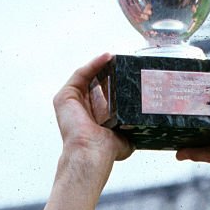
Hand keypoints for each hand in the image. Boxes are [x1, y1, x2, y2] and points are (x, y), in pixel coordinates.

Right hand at [53, 53, 132, 173]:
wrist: (92, 152)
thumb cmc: (105, 151)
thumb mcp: (125, 139)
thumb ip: (131, 130)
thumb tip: (145, 129)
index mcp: (94, 118)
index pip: (104, 96)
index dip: (115, 84)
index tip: (128, 75)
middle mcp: (81, 109)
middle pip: (95, 83)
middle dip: (109, 71)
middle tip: (123, 62)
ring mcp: (72, 102)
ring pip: (87, 76)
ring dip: (101, 65)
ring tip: (117, 57)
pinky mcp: (65, 96)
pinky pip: (81, 73)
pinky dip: (94, 64)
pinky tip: (107, 57)